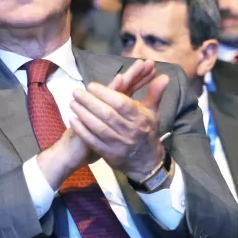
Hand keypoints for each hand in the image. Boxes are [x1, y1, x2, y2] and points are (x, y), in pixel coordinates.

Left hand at [69, 59, 168, 180]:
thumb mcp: (153, 112)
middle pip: (107, 114)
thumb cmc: (148, 132)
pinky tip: (73, 120)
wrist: (147, 162)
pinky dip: (82, 130)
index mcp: (140, 119)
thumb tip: (165, 76)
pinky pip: (93, 141)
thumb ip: (155, 93)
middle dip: (90, 102)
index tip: (92, 86)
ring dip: (83, 114)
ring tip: (73, 103)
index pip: (122, 104)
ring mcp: (118, 144)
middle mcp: (129, 131)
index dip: (106, 94)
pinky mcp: (108, 154)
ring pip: (98, 127)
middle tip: (77, 92)